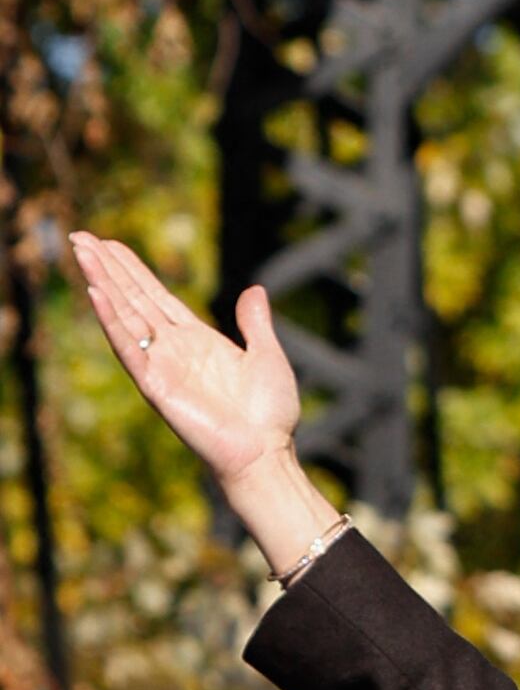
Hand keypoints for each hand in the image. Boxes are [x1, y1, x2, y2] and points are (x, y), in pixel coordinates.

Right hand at [68, 230, 301, 486]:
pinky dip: (111, 321)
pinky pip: (128, 347)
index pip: (156, 296)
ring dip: (103, 283)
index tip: (110, 243)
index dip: (133, 270)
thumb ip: (255, 323)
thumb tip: (255, 289)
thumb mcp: (268, 356)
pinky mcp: (155, 385)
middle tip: (80, 237)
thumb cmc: (270, 413)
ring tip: (81, 252)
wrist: (267, 452)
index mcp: (197, 340)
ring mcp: (161, 365)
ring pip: (124, 316)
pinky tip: (96, 294)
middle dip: (107, 268)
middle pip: (133, 299)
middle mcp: (173, 349)